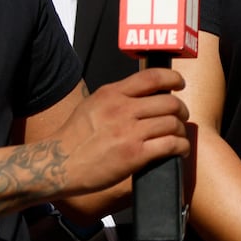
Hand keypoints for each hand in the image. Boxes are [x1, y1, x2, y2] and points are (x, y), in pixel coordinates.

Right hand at [54, 68, 189, 194]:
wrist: (58, 163)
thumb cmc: (73, 137)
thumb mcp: (92, 104)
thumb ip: (116, 97)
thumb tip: (142, 94)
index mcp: (112, 93)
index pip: (152, 77)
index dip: (173, 78)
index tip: (180, 84)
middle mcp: (122, 109)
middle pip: (169, 101)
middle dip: (181, 110)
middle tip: (181, 116)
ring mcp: (129, 132)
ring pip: (172, 123)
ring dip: (181, 131)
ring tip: (179, 137)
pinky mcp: (135, 154)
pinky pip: (170, 144)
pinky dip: (181, 147)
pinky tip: (179, 151)